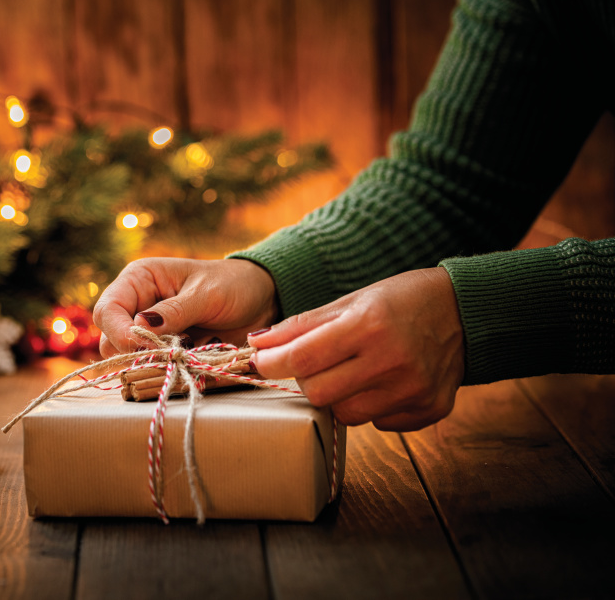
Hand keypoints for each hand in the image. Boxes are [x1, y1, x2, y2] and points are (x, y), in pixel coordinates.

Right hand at [93, 257, 279, 356]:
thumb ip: (173, 311)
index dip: (119, 332)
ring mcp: (150, 331)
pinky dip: (166, 372)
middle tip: (170, 354)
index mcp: (139, 280)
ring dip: (151, 364)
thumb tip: (139, 327)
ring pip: (127, 358)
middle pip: (110, 339)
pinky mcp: (165, 351)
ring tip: (184, 356)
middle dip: (134, 352)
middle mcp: (137, 305)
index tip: (144, 347)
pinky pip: (151, 368)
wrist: (262, 299)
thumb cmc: (234, 285)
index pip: (108, 310)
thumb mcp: (206, 294)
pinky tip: (189, 364)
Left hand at [247, 267, 464, 430]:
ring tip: (354, 371)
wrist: (465, 311)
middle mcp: (392, 360)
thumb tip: (258, 344)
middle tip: (314, 365)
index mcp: (369, 325)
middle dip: (307, 381)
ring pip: (346, 415)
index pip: (303, 357)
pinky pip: (379, 423)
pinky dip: (372, 406)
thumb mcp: (351, 301)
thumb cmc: (400, 301)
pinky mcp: (429, 409)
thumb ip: (303, 325)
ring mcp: (413, 390)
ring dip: (339, 396)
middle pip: (319, 394)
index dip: (273, 362)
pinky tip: (384, 382)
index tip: (261, 361)